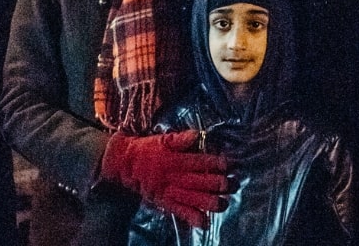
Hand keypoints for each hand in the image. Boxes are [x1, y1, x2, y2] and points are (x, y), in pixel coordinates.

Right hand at [101, 130, 229, 227]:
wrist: (125, 164)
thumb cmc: (148, 149)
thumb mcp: (162, 139)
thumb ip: (180, 139)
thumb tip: (196, 135)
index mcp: (174, 159)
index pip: (198, 162)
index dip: (213, 163)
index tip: (227, 164)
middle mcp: (173, 177)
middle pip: (198, 181)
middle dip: (216, 184)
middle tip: (232, 185)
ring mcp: (169, 191)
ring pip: (191, 198)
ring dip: (208, 202)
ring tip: (223, 204)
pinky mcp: (164, 202)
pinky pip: (179, 211)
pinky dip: (191, 217)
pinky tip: (204, 223)